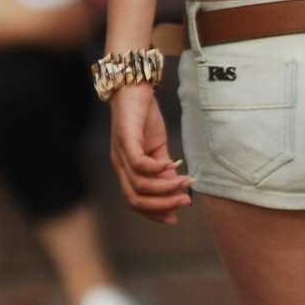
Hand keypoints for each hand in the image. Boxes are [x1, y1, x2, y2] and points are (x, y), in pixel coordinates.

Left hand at [109, 83, 193, 225]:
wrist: (133, 87)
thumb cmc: (144, 116)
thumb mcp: (157, 147)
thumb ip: (165, 168)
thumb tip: (179, 187)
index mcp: (126, 170)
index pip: (135, 202)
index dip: (154, 213)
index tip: (175, 217)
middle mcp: (119, 165)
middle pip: (134, 200)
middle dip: (161, 206)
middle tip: (184, 201)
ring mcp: (120, 152)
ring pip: (139, 185)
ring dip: (165, 188)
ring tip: (185, 183)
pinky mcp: (126, 138)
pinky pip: (138, 164)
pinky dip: (157, 170)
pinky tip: (174, 164)